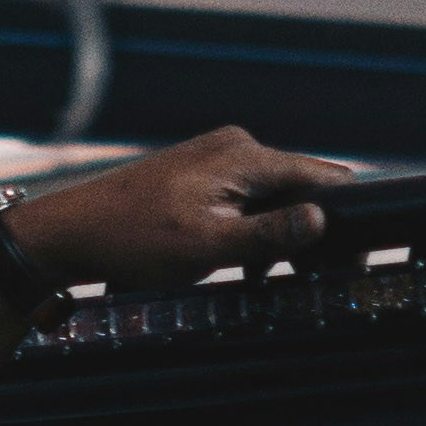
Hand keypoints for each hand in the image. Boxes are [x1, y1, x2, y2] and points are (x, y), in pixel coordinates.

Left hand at [3, 129, 343, 293]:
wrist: (72, 232)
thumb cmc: (133, 240)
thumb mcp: (208, 247)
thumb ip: (269, 234)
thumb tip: (321, 220)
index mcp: (244, 157)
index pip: (323, 177)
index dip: (346, 217)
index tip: (353, 257)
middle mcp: (236, 147)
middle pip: (302, 186)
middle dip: (311, 231)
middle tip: (309, 278)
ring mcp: (217, 157)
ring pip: (274, 195)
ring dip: (279, 236)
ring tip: (265, 277)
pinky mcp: (202, 174)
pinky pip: (248, 198)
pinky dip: (253, 230)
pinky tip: (242, 265)